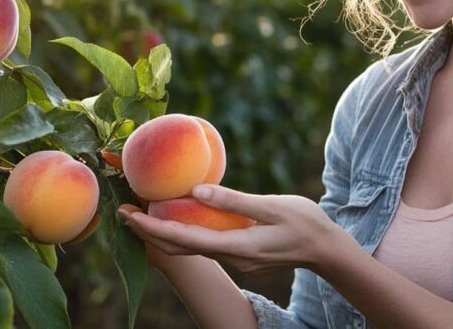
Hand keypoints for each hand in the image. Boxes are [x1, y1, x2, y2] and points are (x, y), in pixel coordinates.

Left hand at [118, 184, 346, 275]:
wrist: (329, 251)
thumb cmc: (305, 223)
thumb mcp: (272, 206)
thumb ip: (233, 201)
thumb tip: (195, 192)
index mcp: (236, 247)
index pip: (184, 240)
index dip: (152, 229)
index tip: (127, 215)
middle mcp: (231, 258)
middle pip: (180, 249)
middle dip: (149, 232)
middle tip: (124, 211)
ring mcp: (236, 260)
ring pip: (191, 248)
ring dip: (165, 233)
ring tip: (143, 211)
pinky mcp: (241, 255)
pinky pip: (205, 243)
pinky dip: (186, 231)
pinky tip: (180, 214)